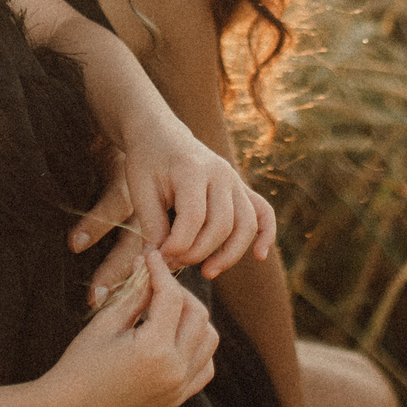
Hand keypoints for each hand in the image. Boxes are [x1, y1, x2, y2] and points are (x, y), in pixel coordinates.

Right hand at [47, 250, 216, 406]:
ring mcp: (180, 387)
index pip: (171, 297)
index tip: (151, 256)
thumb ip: (136, 292)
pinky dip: (198, 346)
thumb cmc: (81, 361)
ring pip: (209, 339)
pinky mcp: (179, 397)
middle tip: (156, 284)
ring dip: (193, 318)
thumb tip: (149, 262)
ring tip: (166, 310)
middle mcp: (175, 371)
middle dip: (179, 292)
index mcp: (154, 350)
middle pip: (198, 315)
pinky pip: (205, 365)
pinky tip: (176, 337)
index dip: (161, 271)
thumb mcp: (107, 322)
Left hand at [68, 130, 274, 282]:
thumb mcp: (140, 190)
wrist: (161, 134)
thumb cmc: (147, 162)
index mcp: (192, 170)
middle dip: (197, 253)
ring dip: (229, 254)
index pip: (193, 218)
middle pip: (221, 225)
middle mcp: (220, 173)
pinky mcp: (241, 187)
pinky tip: (259, 255)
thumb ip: (152, 225)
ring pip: (245, 225)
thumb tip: (161, 261)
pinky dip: (266, 234)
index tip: (159, 257)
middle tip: (175, 263)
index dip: (177, 245)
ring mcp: (235, 180)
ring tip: (207, 272)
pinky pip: (263, 212)